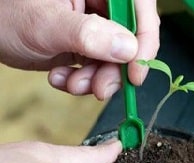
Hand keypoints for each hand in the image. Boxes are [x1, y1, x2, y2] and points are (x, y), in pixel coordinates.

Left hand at [0, 0, 159, 98]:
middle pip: (130, 41)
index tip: (135, 74)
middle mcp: (101, 4)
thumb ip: (88, 35)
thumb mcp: (46, 24)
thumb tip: (129, 50)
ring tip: (71, 84)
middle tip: (98, 89)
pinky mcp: (88, 46)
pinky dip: (83, 82)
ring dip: (96, 80)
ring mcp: (96, 27)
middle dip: (113, 71)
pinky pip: (98, 69)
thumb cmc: (6, 16)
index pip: (140, 9)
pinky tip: (61, 79)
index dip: (145, 42)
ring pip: (114, 61)